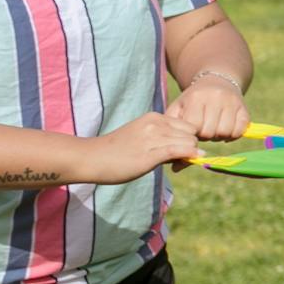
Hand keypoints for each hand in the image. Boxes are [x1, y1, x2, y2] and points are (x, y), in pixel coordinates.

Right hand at [85, 111, 202, 182]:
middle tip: (179, 161)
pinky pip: (179, 150)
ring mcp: (153, 137)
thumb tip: (191, 152)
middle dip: (191, 147)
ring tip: (174, 166)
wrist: (91, 158)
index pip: (188, 125)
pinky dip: (189, 155)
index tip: (181, 152)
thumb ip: (164, 140)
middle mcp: (156, 124)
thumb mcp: (143, 138)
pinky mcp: (150, 153)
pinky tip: (188, 162)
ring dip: (188, 155)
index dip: (189, 139)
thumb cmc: (116, 152)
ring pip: (189, 142)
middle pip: (192, 133)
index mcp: (155, 117)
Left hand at [173, 76, 248, 141]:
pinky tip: (226, 130)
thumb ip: (171, 125)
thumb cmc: (193, 100)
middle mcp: (216, 97)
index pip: (194, 126)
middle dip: (205, 135)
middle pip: (210, 132)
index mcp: (196, 97)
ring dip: (219, 136)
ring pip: (226, 132)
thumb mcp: (178, 106)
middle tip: (203, 130)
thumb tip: (174, 156)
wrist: (216, 81)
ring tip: (214, 129)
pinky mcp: (244, 108)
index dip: (192, 133)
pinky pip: (240, 130)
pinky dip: (233, 135)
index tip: (191, 129)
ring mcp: (232, 102)